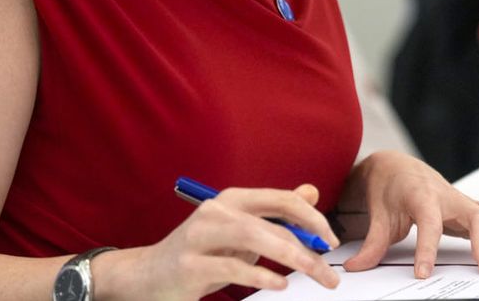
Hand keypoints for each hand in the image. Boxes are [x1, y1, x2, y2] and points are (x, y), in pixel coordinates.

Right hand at [92, 184, 340, 299]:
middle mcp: (216, 211)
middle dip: (308, 247)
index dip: (312, 218)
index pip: (281, 199)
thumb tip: (310, 193)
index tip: (331, 240)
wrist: (147, 276)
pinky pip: (234, 267)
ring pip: (256, 240)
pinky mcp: (190, 264)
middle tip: (329, 271)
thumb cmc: (201, 254)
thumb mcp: (240, 232)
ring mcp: (200, 236)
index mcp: (232, 199)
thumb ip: (274, 215)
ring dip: (292, 259)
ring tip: (314, 274)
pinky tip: (279, 284)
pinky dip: (261, 277)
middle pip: (273, 223)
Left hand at [338, 151, 478, 277]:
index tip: (423, 274)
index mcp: (422, 194)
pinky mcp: (470, 209)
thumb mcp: (378, 214)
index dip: (427, 248)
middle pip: (476, 215)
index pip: (429, 221)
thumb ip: (372, 243)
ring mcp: (463, 202)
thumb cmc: (389, 187)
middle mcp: (448, 196)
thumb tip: (355, 267)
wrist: (396, 166)